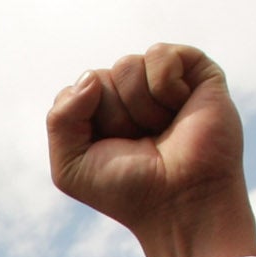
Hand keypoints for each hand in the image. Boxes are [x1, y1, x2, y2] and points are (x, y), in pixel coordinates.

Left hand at [46, 44, 255, 256]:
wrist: (179, 202)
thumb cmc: (127, 189)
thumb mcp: (69, 167)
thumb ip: (59, 119)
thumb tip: (91, 76)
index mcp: (101, 112)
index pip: (77, 90)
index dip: (88, 122)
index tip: (111, 150)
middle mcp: (131, 93)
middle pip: (100, 78)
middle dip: (114, 116)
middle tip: (140, 143)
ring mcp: (163, 81)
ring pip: (127, 65)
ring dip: (139, 107)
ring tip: (162, 130)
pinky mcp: (196, 72)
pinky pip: (160, 54)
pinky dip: (163, 85)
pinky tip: (179, 108)